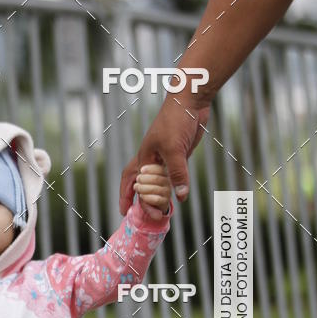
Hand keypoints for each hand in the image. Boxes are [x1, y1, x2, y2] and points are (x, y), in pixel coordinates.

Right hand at [119, 100, 209, 214]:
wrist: (190, 100)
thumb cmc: (176, 120)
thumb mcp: (175, 149)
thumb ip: (178, 173)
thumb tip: (180, 196)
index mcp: (144, 158)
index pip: (135, 184)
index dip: (130, 199)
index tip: (126, 213)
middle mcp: (153, 159)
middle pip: (142, 184)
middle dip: (142, 201)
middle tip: (146, 216)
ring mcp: (166, 157)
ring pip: (159, 182)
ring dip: (158, 195)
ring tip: (161, 209)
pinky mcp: (179, 154)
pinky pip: (174, 175)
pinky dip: (174, 186)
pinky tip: (177, 194)